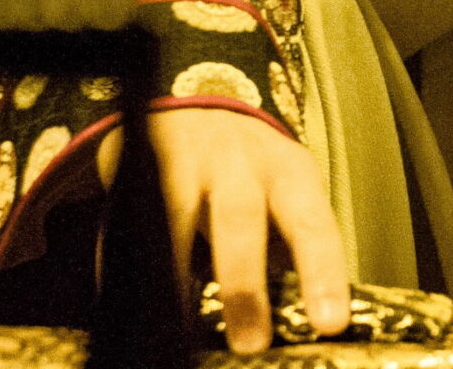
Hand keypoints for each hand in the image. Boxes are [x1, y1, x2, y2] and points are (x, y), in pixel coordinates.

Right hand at [139, 106, 349, 352]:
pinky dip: (123, 262)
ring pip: (176, 217)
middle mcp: (240, 162)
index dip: (322, 273)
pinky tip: (126, 302)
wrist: (196, 108)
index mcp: (289, 172)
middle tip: (250, 343)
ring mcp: (185, 160)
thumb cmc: (250, 169)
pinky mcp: (140, 166)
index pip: (312, 225)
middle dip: (244, 285)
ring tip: (174, 330)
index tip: (330, 323)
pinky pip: (130, 220)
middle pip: (241, 219)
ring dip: (176, 275)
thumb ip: (287, 246)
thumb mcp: (284, 193)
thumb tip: (303, 316)